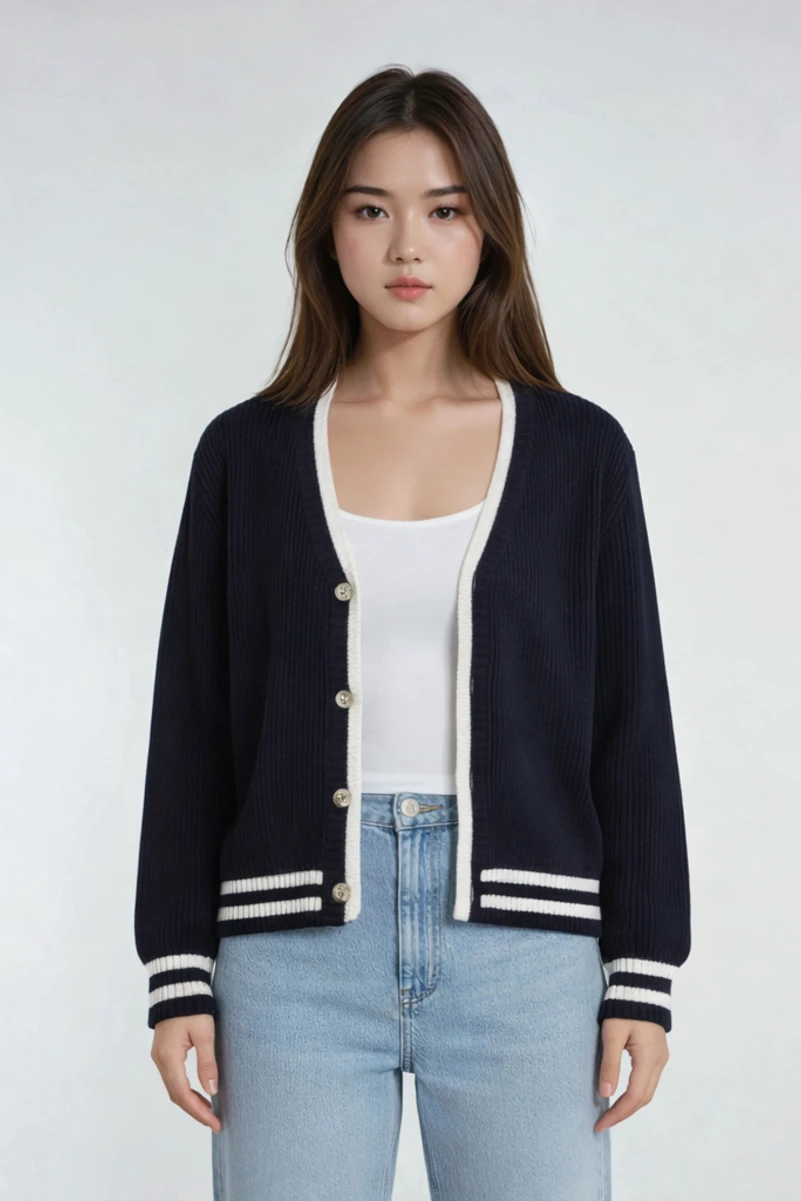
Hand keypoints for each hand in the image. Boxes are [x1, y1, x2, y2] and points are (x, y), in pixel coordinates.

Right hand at [150, 1014, 221, 1132]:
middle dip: (196, 1111)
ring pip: (174, 1088)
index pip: (183, 1094)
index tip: (215, 1123)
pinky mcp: (163, 1053)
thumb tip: (212, 1091)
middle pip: (176, 1095)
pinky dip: (186, 1090)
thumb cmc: (193, 1007)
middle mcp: (160, 1061)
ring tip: (210, 1111)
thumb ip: (207, 1062)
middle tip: (215, 1122)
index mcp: (169, 1057)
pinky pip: (173, 1079)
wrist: (178, 987)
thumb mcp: (204, 1033)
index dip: (199, 1111)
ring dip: (191, 1102)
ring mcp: (160, 1057)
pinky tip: (200, 1093)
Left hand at [594, 1018, 668, 1132]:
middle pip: (643, 1098)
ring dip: (630, 1104)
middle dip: (623, 1112)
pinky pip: (648, 1080)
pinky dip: (635, 1092)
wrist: (641, 984)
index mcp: (649, 1059)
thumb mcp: (612, 1034)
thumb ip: (610, 1064)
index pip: (634, 1097)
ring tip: (610, 1112)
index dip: (617, 1113)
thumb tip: (605, 1094)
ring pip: (647, 1091)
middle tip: (602, 1122)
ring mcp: (661, 1057)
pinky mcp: (657, 1052)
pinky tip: (622, 1093)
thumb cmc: (624, 1007)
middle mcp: (659, 1062)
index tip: (600, 1124)